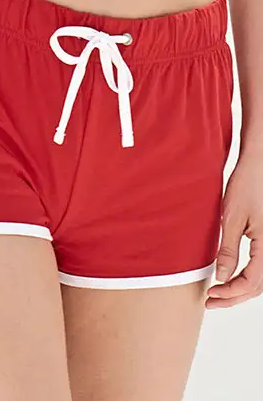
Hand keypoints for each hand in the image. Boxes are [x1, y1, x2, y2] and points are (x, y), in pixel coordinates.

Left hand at [206, 153, 262, 308]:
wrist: (257, 167)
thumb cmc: (246, 187)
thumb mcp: (231, 220)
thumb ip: (228, 250)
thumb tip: (222, 277)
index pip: (252, 282)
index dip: (231, 292)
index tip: (211, 294)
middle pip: (259, 285)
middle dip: (234, 296)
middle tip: (211, 301)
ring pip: (261, 279)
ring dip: (240, 289)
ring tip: (218, 294)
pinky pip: (261, 266)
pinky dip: (247, 277)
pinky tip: (231, 278)